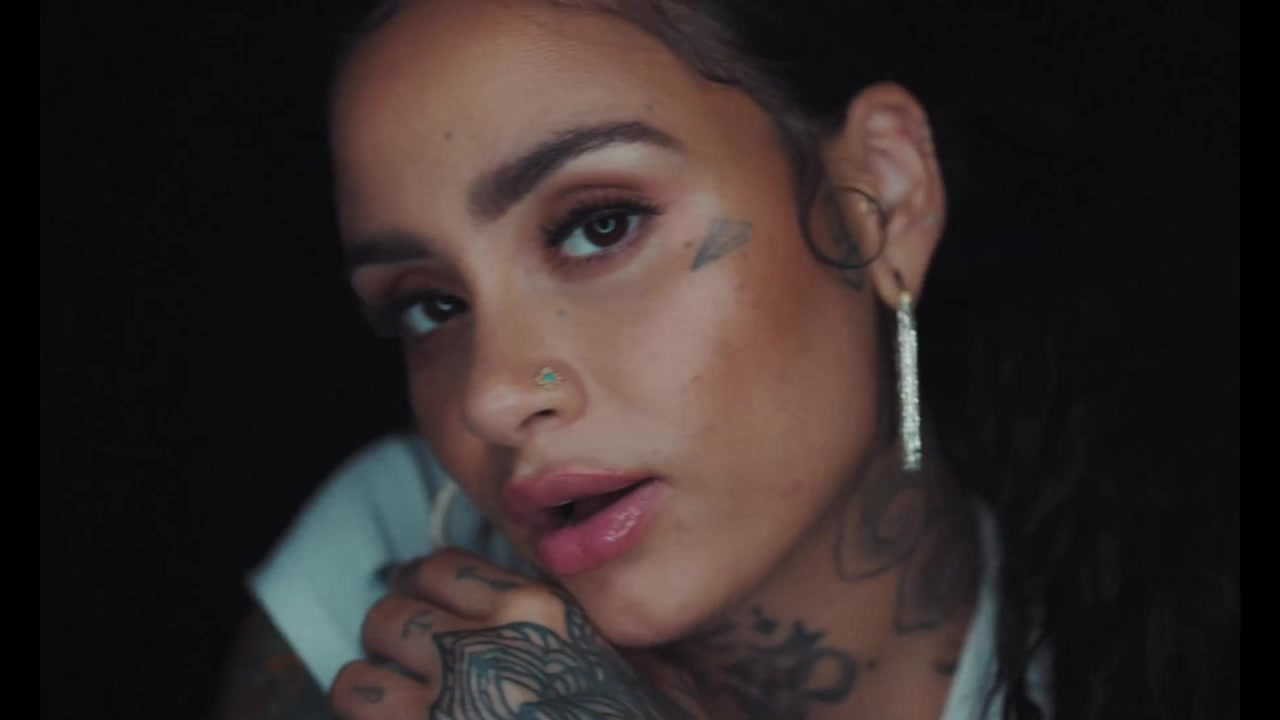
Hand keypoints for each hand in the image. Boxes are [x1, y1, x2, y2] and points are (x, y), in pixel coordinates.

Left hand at [330, 548, 705, 718]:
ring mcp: (449, 694)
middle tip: (412, 653)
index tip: (432, 605)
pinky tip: (386, 710)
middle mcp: (489, 643)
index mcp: (542, 613)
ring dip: (378, 667)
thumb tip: (556, 615)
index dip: (430, 587)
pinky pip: (359, 695)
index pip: (446, 568)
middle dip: (400, 629)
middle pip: (401, 603)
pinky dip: (365, 698)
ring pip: (373, 644)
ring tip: (393, 687)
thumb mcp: (642, 669)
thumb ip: (589, 633)